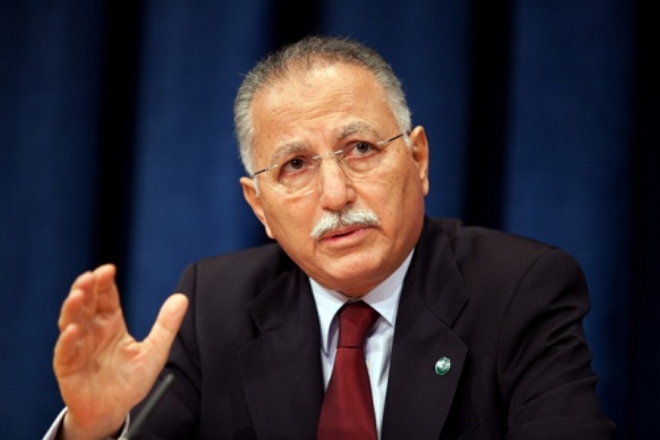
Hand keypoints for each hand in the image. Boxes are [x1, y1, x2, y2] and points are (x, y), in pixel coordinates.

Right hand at [53, 264, 187, 439]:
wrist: (114, 411)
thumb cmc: (131, 380)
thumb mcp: (155, 351)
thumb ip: (166, 325)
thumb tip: (182, 298)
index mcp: (111, 322)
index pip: (106, 296)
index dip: (104, 282)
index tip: (108, 269)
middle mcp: (92, 330)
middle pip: (86, 303)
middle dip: (86, 288)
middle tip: (90, 276)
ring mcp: (77, 347)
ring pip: (71, 321)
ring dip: (73, 308)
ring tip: (78, 295)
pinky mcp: (68, 367)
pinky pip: (65, 351)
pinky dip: (67, 340)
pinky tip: (73, 330)